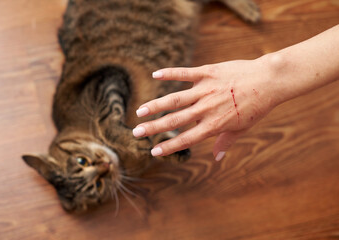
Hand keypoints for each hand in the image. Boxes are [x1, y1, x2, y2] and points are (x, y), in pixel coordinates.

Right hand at [132, 58, 279, 160]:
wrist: (268, 81)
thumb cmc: (256, 107)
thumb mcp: (242, 128)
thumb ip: (226, 142)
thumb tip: (217, 158)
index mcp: (214, 124)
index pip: (186, 139)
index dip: (168, 146)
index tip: (153, 151)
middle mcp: (206, 108)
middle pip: (175, 120)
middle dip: (153, 127)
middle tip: (136, 132)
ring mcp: (206, 89)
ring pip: (175, 99)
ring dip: (156, 105)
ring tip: (140, 111)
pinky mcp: (208, 73)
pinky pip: (185, 73)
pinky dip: (169, 73)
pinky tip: (155, 75)